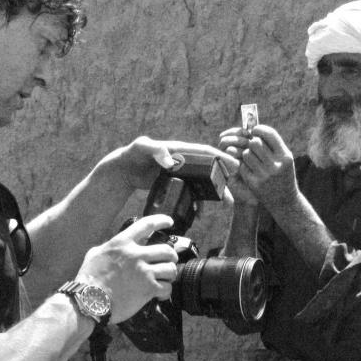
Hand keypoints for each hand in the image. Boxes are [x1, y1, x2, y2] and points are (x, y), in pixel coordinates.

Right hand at [75, 214, 178, 323]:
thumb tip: (115, 245)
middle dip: (171, 256)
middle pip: (166, 250)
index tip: (169, 222)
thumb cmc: (88, 280)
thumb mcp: (95, 254)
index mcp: (122, 243)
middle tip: (169, 261)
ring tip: (165, 278)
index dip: (161, 220)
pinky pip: (167, 287)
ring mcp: (143, 272)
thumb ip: (109, 247)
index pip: (147, 224)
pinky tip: (159, 293)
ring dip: (170, 274)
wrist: (88, 302)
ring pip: (171, 268)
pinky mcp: (147, 289)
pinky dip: (166, 291)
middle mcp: (135, 255)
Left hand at [107, 136, 239, 190]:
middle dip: (223, 180)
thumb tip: (170, 160)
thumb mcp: (142, 147)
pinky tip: (200, 212)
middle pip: (208, 169)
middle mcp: (184, 161)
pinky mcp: (176, 184)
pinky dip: (197, 202)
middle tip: (233, 190)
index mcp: (180, 150)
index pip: (204, 152)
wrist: (126, 170)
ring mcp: (181, 174)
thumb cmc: (133, 154)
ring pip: (202, 183)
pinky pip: (191, 193)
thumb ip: (155, 149)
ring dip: (214, 193)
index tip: (234, 164)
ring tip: (225, 203)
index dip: (220, 157)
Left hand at [219, 125, 297, 210]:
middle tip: (252, 147)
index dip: (259, 129)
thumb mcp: (285, 160)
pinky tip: (251, 171)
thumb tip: (255, 128)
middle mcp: (276, 165)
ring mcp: (265, 175)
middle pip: (255, 143)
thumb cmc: (283, 176)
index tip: (254, 130)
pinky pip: (243, 166)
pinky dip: (244, 166)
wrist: (285, 201)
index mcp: (286, 157)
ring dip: (247, 154)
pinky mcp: (254, 183)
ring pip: (246, 154)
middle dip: (251, 143)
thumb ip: (274, 146)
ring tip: (252, 160)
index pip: (270, 134)